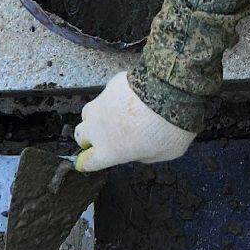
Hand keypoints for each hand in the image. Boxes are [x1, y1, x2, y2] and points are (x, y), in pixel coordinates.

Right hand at [71, 72, 197, 171]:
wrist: (168, 94)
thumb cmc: (168, 128)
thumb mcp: (163, 153)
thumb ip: (144, 156)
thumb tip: (139, 151)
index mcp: (108, 151)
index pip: (88, 162)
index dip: (86, 163)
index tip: (85, 163)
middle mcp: (98, 129)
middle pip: (80, 136)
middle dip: (88, 139)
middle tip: (101, 139)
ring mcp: (101, 105)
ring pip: (88, 113)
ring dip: (95, 118)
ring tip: (110, 117)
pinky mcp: (109, 86)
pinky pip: (105, 95)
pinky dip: (112, 99)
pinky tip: (127, 99)